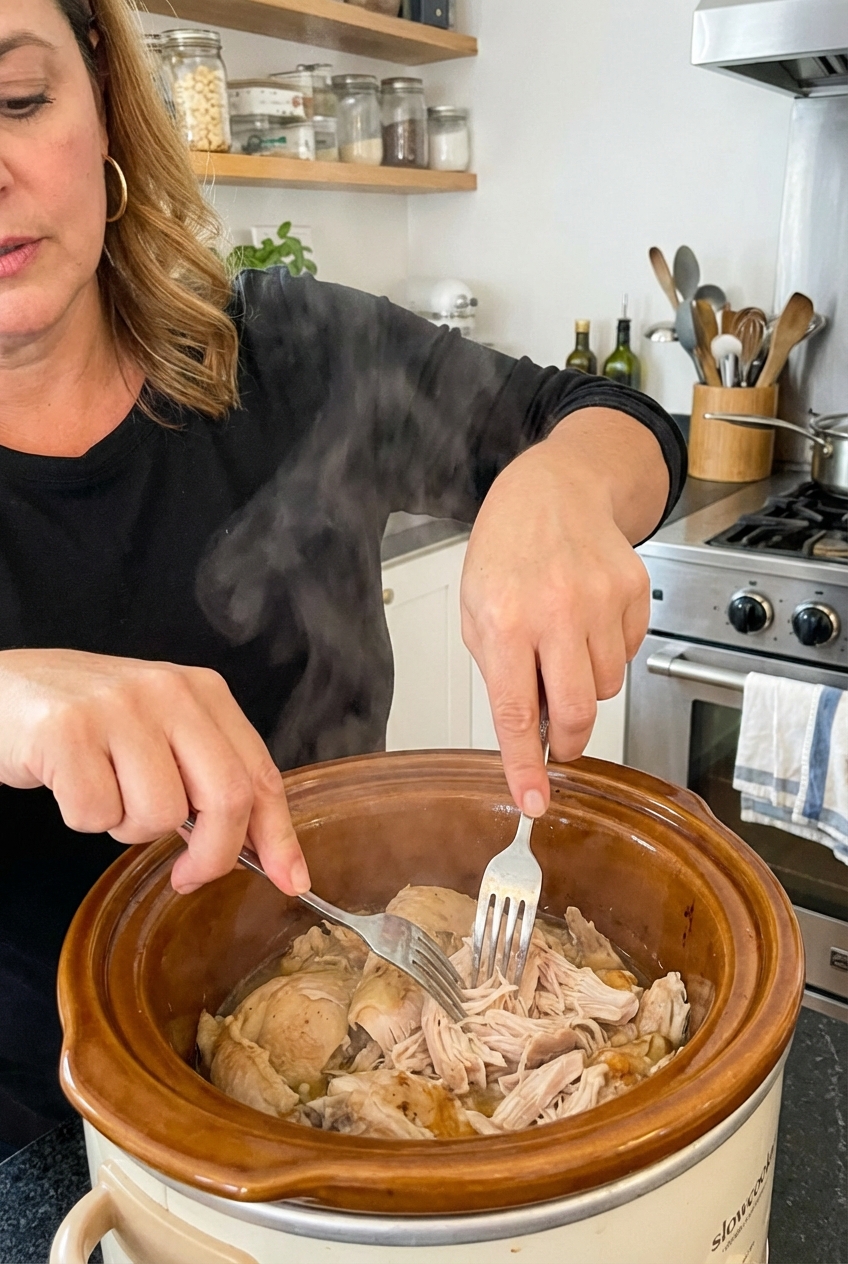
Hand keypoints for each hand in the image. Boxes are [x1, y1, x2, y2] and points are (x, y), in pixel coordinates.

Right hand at [0, 649, 308, 894]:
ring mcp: (118, 708)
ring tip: (107, 792)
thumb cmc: (91, 720)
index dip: (280, 835)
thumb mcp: (163, 730)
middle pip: (226, 797)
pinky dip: (85, 819)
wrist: (7, 689)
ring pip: (158, 815)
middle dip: (213, 855)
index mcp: (204, 692)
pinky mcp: (68, 732)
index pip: (260, 773)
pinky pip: (97, 815)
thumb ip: (208, 774)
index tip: (292, 881)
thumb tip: (265, 852)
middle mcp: (169, 692)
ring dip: (130, 829)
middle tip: (187, 876)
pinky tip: (72, 784)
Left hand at [460, 408, 667, 815]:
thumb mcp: (476, 610)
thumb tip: (529, 732)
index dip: (526, 766)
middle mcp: (555, 611)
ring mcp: (601, 600)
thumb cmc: (506, 551)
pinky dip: (607, 652)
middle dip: (569, 739)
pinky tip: (587, 620)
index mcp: (505, 620)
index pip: (517, 712)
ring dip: (584, 684)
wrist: (553, 490)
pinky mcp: (634, 592)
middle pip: (577, 711)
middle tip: (560, 739)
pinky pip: (627, 654)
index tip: (534, 802)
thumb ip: (501, 672)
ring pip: (605, 687)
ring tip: (562, 644)